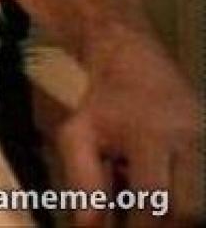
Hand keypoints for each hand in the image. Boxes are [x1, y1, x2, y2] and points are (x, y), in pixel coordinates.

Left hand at [56, 31, 202, 225]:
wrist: (135, 61)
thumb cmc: (102, 104)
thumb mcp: (78, 134)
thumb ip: (83, 180)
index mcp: (150, 134)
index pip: (153, 196)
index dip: (140, 227)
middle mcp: (189, 141)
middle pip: (190, 209)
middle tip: (140, 227)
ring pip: (203, 204)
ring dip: (178, 217)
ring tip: (150, 213)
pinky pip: (205, 188)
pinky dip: (189, 202)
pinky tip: (165, 199)